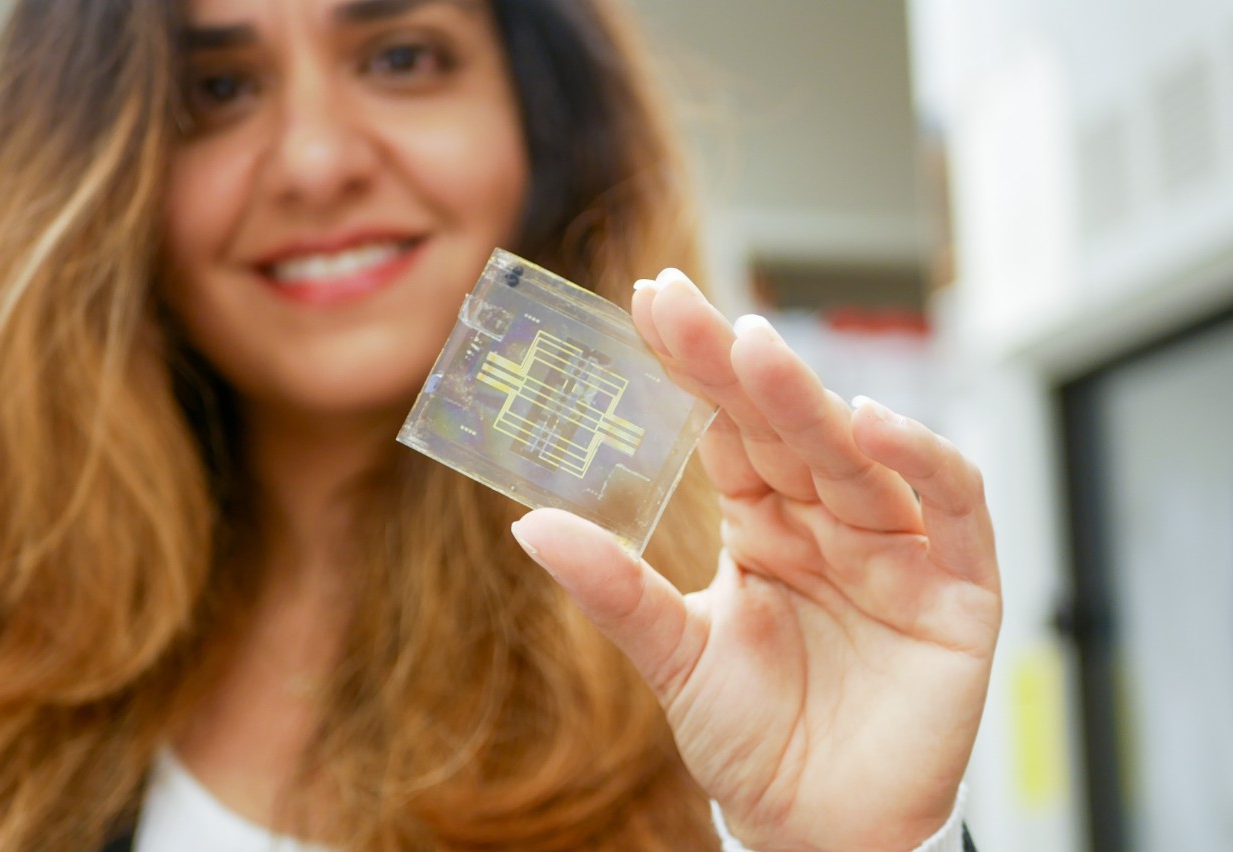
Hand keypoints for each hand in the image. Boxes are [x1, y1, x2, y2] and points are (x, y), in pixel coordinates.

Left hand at [510, 269, 1001, 851]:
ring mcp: (897, 550)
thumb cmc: (755, 741)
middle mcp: (830, 524)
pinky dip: (922, 462)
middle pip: (785, 428)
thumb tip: (530, 523)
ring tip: (754, 352)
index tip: (651, 305)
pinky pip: (953, 505)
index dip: (693, 370)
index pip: (728, 431)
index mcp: (765, 527)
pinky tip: (871, 427)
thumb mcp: (674, 656)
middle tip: (684, 306)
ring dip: (808, 401)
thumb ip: (614, 587)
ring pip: (857, 454)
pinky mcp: (959, 589)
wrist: (821, 832)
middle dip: (736, 366)